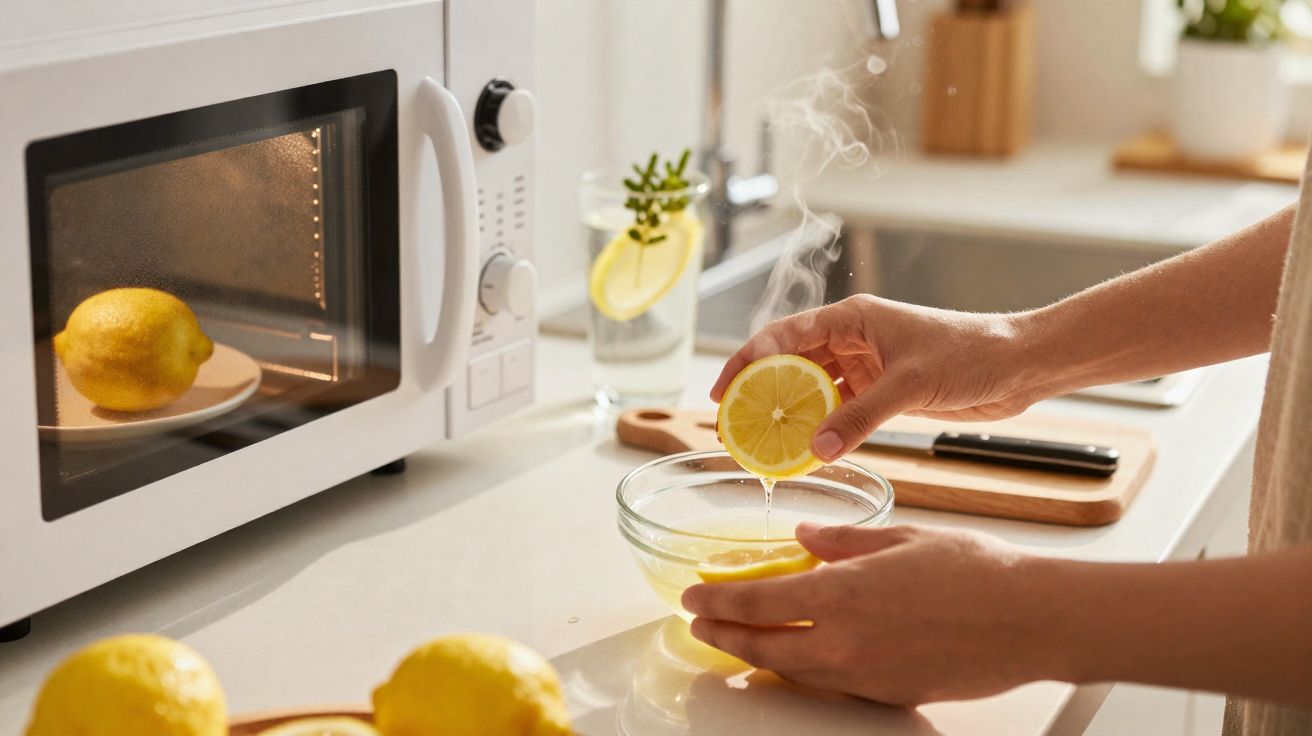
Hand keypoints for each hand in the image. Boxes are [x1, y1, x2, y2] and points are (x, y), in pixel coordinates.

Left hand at [680, 523, 1069, 704]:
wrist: (1031, 621)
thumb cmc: (977, 573)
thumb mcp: (901, 539)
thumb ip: (844, 540)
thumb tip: (807, 538)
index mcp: (840, 596)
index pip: (756, 603)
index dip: (717, 600)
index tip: (694, 595)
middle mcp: (843, 643)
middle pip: (761, 647)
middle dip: (722, 633)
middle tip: (699, 622)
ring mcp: (864, 676)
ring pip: (790, 672)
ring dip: (756, 656)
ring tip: (736, 640)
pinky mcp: (888, 695)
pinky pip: (828, 685)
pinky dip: (800, 670)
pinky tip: (795, 658)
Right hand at [711, 295, 1035, 460]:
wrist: (1020, 365)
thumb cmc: (971, 352)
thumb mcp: (910, 385)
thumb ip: (861, 418)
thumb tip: (816, 450)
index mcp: (853, 318)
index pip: (784, 334)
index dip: (748, 360)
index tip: (724, 391)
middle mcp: (854, 339)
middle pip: (792, 363)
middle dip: (762, 392)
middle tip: (735, 425)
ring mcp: (868, 367)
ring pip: (815, 390)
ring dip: (792, 415)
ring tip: (764, 444)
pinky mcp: (884, 393)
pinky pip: (841, 411)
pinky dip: (824, 430)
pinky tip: (808, 452)